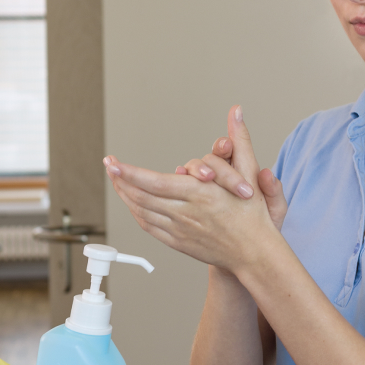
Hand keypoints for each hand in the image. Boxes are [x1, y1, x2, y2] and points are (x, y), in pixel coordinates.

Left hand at [102, 106, 283, 269]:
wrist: (255, 253)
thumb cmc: (253, 214)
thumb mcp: (250, 172)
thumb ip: (241, 139)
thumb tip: (237, 111)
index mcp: (201, 195)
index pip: (156, 183)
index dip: (131, 173)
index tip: (114, 164)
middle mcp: (187, 214)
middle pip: (143, 197)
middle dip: (121, 181)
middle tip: (110, 166)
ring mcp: (180, 230)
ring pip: (142, 212)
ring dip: (126, 195)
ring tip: (117, 181)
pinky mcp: (178, 242)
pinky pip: (149, 227)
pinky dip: (136, 213)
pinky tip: (132, 203)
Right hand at [174, 106, 287, 231]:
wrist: (247, 252)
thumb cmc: (263, 228)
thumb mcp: (274, 212)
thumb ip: (274, 192)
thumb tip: (267, 174)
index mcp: (242, 172)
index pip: (232, 150)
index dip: (227, 144)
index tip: (227, 146)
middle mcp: (221, 175)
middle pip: (210, 158)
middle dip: (210, 163)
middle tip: (211, 173)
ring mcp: (205, 187)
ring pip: (194, 170)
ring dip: (195, 171)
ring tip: (201, 179)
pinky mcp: (192, 199)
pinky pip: (181, 186)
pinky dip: (178, 181)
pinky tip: (177, 183)